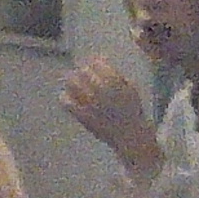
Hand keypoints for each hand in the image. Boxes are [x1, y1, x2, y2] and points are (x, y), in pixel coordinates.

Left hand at [61, 58, 162, 176]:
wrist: (131, 136)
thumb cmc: (133, 112)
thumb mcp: (132, 89)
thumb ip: (117, 75)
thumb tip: (101, 61)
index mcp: (116, 82)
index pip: (97, 63)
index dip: (92, 62)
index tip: (90, 63)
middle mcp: (102, 90)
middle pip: (83, 71)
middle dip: (81, 71)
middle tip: (80, 74)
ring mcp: (91, 103)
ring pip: (72, 83)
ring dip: (71, 81)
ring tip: (72, 83)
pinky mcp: (82, 115)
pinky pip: (66, 102)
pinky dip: (65, 97)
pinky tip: (68, 97)